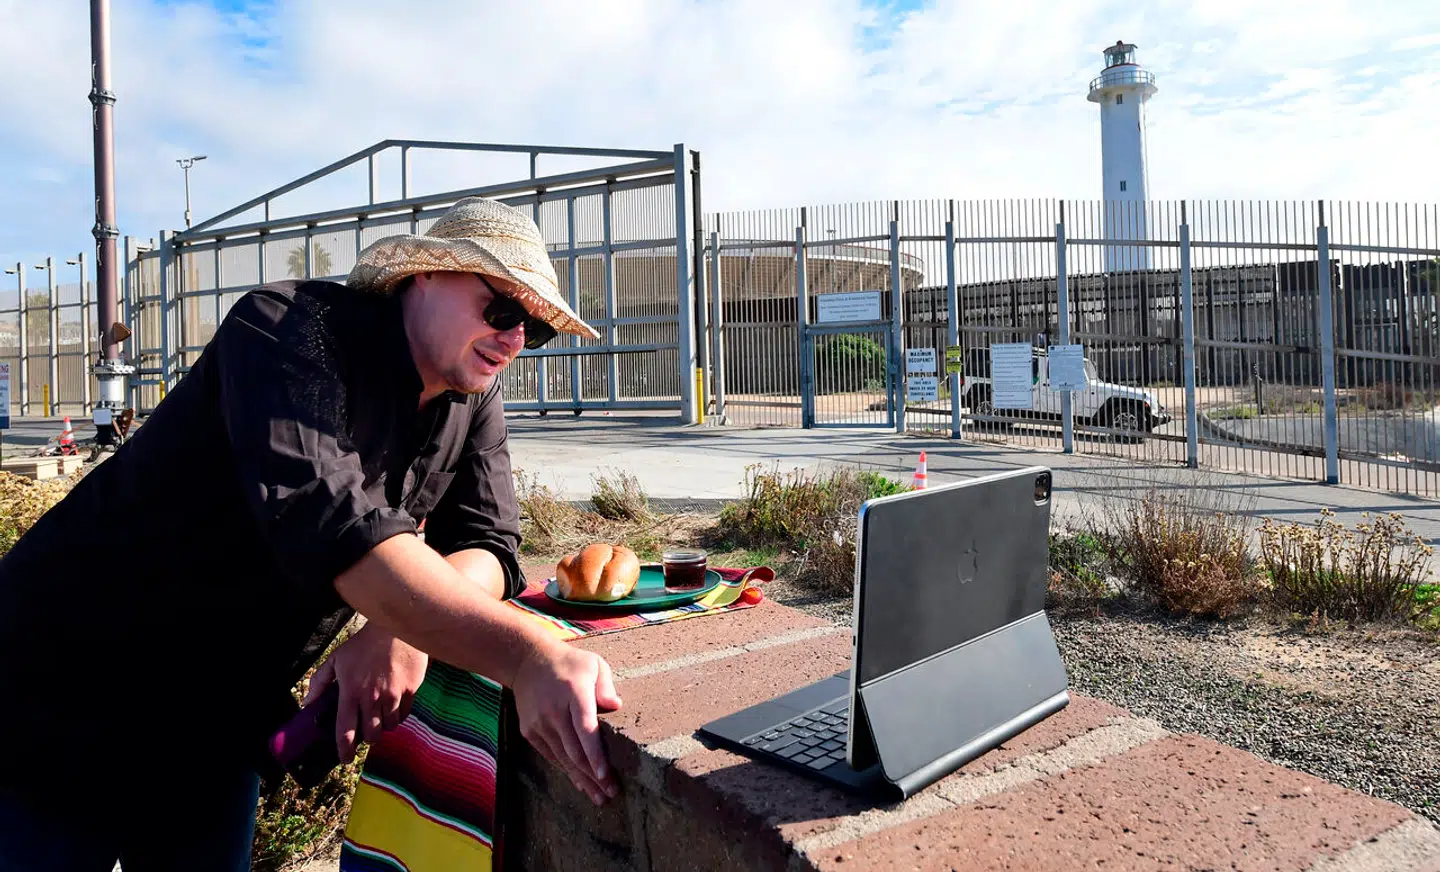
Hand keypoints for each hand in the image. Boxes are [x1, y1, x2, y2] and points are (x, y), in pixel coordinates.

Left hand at [304, 623, 429, 763]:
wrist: (395, 628)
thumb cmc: (364, 644)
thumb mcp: (337, 659)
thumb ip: (320, 682)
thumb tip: (308, 703)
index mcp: (350, 692)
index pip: (345, 730)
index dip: (344, 749)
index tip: (345, 758)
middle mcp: (371, 698)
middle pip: (371, 735)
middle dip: (368, 739)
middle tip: (367, 733)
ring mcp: (392, 696)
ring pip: (389, 727)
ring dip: (384, 727)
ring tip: (380, 718)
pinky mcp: (410, 691)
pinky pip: (404, 715)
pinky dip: (398, 716)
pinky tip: (394, 707)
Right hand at [512, 641, 622, 805]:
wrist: (527, 661)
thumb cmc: (569, 664)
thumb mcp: (593, 664)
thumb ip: (606, 685)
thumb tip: (616, 705)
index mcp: (573, 693)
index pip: (586, 729)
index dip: (596, 755)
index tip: (606, 775)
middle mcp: (554, 710)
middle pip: (575, 751)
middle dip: (594, 776)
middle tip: (611, 793)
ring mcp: (539, 723)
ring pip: (563, 758)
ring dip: (582, 779)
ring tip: (599, 797)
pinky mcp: (529, 731)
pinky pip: (551, 755)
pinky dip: (566, 770)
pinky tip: (579, 782)